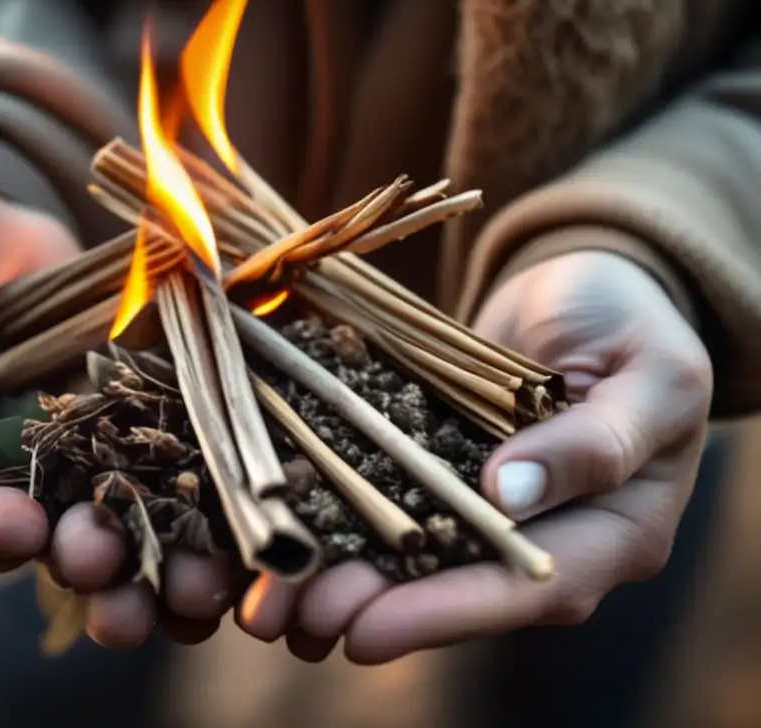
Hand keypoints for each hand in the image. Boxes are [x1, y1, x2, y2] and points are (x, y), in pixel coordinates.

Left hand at [232, 250, 711, 663]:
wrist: (587, 285)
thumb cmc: (635, 323)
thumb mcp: (650, 374)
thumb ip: (598, 441)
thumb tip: (510, 496)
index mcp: (614, 533)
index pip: (530, 590)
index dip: (448, 612)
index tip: (367, 630)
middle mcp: (546, 538)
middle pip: (455, 588)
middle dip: (369, 606)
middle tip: (290, 616)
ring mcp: (486, 509)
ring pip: (409, 557)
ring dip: (337, 576)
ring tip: (265, 596)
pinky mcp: (440, 472)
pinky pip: (388, 501)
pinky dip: (336, 517)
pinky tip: (279, 528)